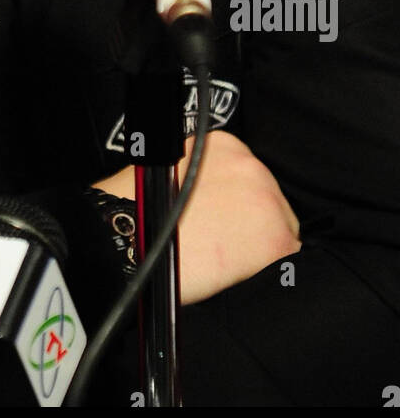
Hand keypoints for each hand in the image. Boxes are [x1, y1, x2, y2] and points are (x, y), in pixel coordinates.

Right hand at [94, 130, 301, 304]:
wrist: (130, 240)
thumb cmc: (137, 211)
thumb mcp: (169, 171)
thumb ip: (200, 176)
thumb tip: (214, 199)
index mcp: (222, 144)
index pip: (248, 179)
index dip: (236, 206)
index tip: (224, 221)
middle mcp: (250, 164)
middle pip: (268, 202)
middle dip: (250, 225)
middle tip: (222, 246)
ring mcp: (266, 198)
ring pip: (281, 230)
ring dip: (260, 247)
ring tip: (226, 263)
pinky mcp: (275, 237)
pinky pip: (286, 260)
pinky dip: (267, 271)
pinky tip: (236, 274)